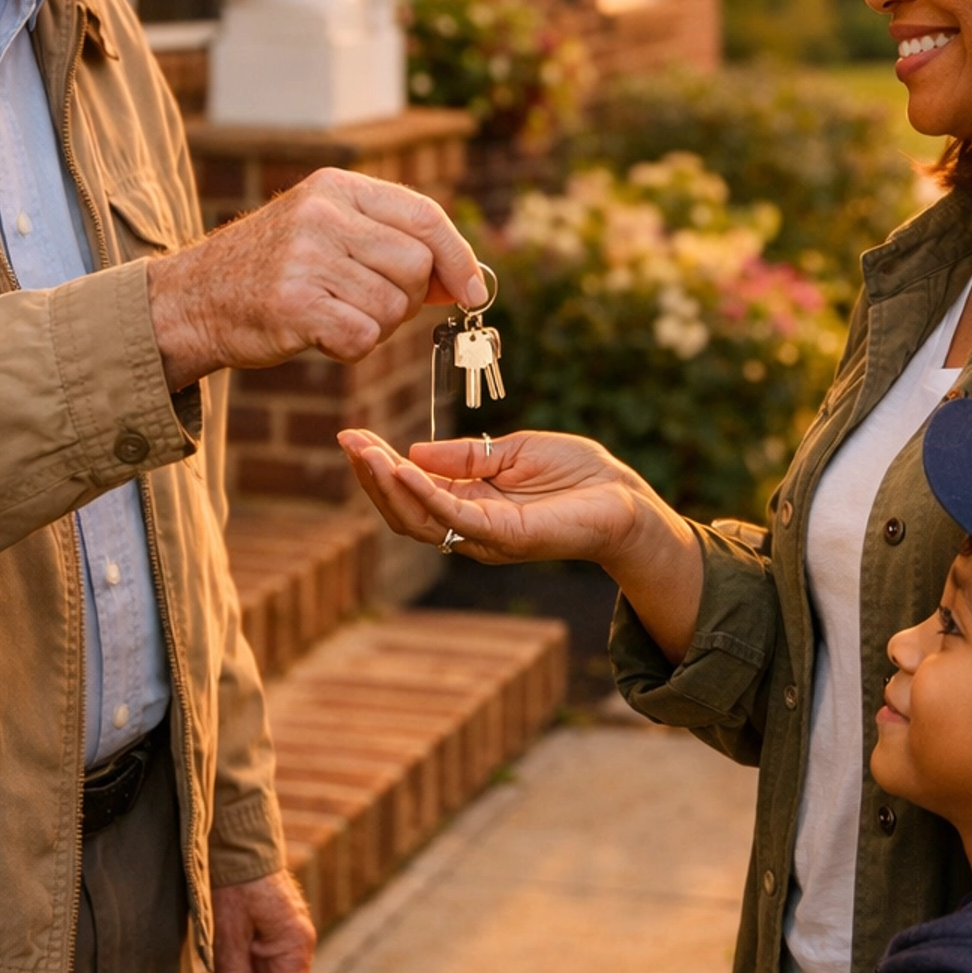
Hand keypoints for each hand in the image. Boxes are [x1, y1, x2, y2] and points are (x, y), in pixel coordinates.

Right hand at [149, 168, 486, 390]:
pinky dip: (349, 349)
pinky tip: (317, 334)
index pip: (425, 216)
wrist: (192, 300)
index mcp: (336, 187)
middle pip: (415, 266)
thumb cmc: (271, 270)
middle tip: (366, 305)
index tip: (474, 293)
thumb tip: (466, 281)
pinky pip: (361, 339)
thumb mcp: (327, 233)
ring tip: (331, 314)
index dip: (459, 257)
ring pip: (391, 307)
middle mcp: (322, 213)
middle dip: (405, 299)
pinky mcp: (293, 304)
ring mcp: (305, 257)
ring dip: (373, 326)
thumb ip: (392, 245)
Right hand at [337, 427, 654, 568]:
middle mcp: (469, 523)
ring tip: (364, 452)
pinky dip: (423, 493)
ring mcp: (483, 534)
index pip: (411, 487)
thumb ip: (465, 455)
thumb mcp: (511, 451)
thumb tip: (412, 452)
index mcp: (469, 500)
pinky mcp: (503, 536)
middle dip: (371, 475)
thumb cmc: (577, 474)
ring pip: (419, 517)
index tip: (352, 436)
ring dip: (386, 485)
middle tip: (347, 440)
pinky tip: (401, 468)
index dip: (379, 463)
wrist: (625, 499)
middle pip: (404, 507)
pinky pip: (453, 516)